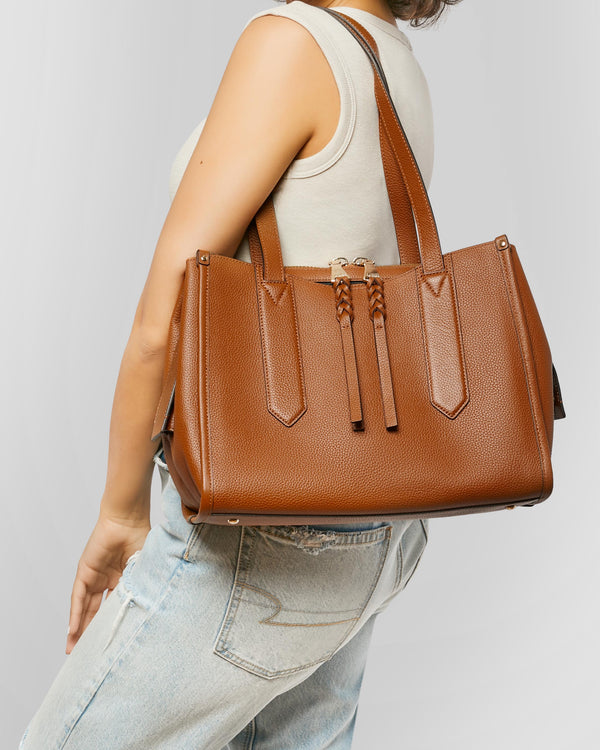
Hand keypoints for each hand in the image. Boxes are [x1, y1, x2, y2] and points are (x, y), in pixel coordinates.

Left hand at [66, 512, 150, 653]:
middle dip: (90, 634)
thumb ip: (144, 587)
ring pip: (85, 608)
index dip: (111, 625)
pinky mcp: (85, 572)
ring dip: (79, 629)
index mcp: (123, 579)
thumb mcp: (145, 569)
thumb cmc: (141, 536)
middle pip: (96, 612)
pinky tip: (73, 631)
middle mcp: (106, 580)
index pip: (114, 608)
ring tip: (74, 651)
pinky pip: (78, 598)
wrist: (128, 519)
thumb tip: (150, 612)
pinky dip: (76, 615)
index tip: (111, 645)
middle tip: (86, 656)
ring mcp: (94, 576)